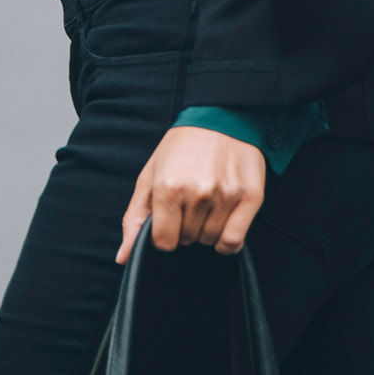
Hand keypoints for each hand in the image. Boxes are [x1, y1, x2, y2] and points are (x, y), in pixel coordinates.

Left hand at [119, 125, 265, 260]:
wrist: (221, 116)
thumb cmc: (181, 147)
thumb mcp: (149, 176)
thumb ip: (135, 218)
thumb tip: (123, 258)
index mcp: (168, 187)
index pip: (163, 242)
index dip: (164, 234)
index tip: (169, 218)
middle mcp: (198, 192)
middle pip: (188, 240)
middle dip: (185, 227)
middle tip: (190, 201)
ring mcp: (227, 195)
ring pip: (210, 240)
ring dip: (206, 229)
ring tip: (207, 202)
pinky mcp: (251, 197)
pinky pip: (234, 241)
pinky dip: (226, 240)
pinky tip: (222, 222)